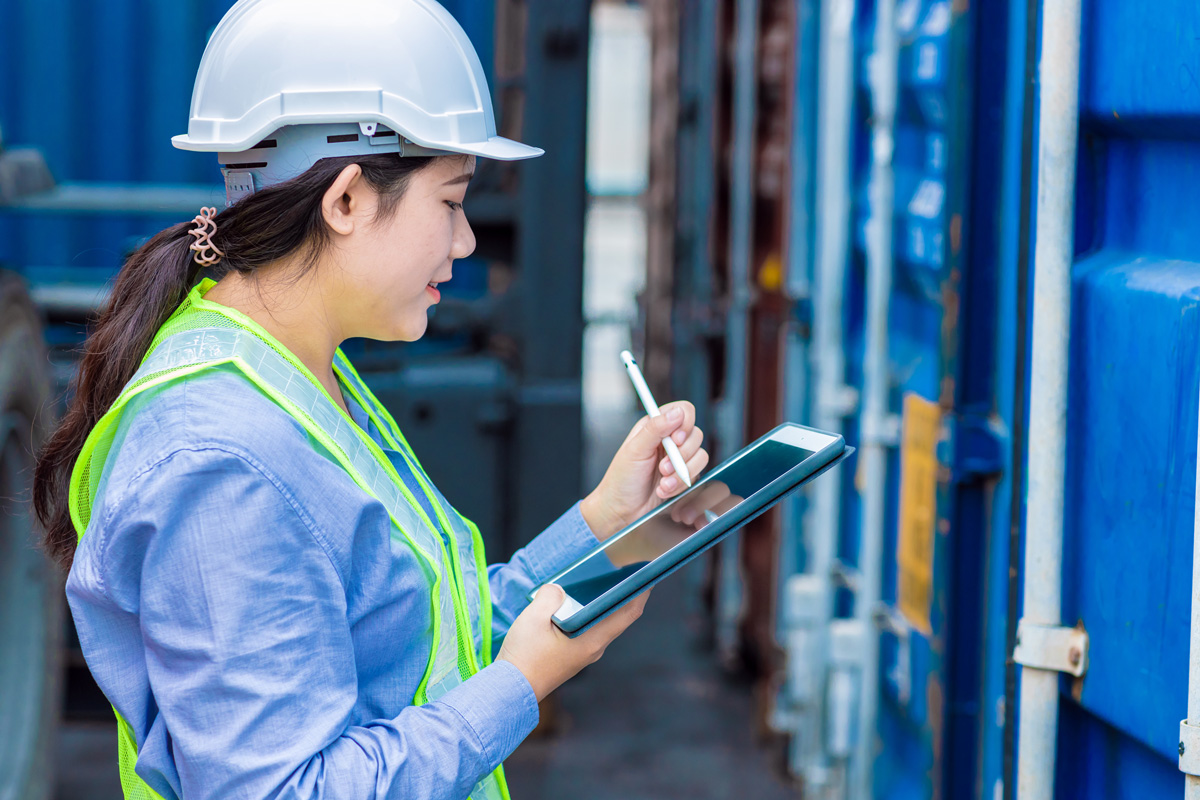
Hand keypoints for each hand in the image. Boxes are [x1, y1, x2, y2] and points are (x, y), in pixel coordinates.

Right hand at [496, 584, 649, 700]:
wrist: (508, 690)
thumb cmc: (524, 656)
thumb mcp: (535, 617)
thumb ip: (551, 595)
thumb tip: (559, 590)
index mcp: (593, 640)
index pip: (628, 613)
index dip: (641, 592)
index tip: (649, 574)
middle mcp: (594, 649)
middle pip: (616, 617)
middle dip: (622, 593)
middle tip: (624, 570)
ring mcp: (583, 654)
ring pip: (600, 623)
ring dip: (602, 603)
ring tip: (599, 580)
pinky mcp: (571, 656)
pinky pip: (585, 629)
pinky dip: (586, 613)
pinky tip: (572, 602)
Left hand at [580, 401, 708, 540]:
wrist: (622, 511)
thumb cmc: (621, 480)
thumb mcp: (635, 450)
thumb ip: (655, 429)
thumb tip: (677, 413)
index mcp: (654, 426)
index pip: (683, 411)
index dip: (685, 423)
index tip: (676, 439)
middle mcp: (669, 440)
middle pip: (696, 435)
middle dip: (681, 455)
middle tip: (662, 468)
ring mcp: (678, 458)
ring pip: (700, 456)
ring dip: (681, 473)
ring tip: (662, 484)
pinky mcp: (684, 476)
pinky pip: (697, 474)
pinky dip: (681, 484)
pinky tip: (665, 490)